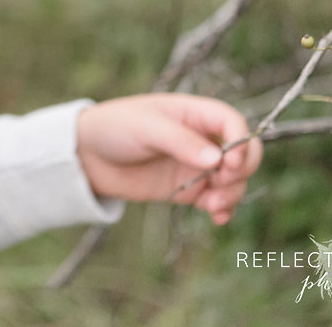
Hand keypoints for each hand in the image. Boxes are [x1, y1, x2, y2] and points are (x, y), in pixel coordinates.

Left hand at [75, 93, 261, 224]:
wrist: (88, 155)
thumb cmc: (115, 127)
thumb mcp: (146, 128)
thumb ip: (180, 141)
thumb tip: (217, 159)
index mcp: (195, 113)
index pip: (233, 123)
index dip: (241, 142)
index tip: (229, 163)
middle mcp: (201, 138)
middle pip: (243, 153)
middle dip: (241, 171)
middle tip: (220, 182)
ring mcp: (196, 164)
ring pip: (233, 180)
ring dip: (232, 194)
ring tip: (212, 206)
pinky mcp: (187, 188)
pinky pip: (216, 199)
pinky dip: (223, 209)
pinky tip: (217, 217)